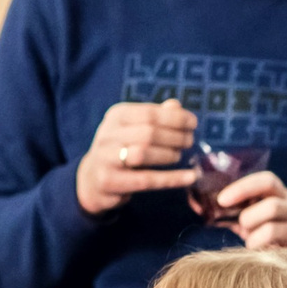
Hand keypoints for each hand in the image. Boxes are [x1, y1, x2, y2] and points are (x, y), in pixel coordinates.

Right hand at [76, 100, 198, 214]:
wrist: (93, 179)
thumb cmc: (122, 148)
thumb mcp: (135, 128)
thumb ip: (155, 117)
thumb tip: (176, 106)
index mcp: (116, 116)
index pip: (149, 113)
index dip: (175, 118)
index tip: (194, 123)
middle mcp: (108, 134)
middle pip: (148, 133)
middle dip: (175, 136)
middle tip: (190, 141)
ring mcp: (107, 158)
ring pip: (143, 154)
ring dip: (169, 154)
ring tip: (181, 155)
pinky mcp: (111, 181)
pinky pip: (147, 180)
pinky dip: (172, 178)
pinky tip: (191, 176)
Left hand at [213, 170, 286, 253]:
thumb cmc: (274, 233)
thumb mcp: (258, 217)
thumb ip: (236, 211)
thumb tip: (202, 207)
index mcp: (281, 195)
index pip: (267, 181)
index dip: (243, 187)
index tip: (222, 200)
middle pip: (272, 205)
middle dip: (249, 217)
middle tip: (242, 227)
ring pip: (272, 230)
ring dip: (254, 237)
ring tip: (251, 244)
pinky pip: (277, 253)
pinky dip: (261, 253)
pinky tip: (260, 254)